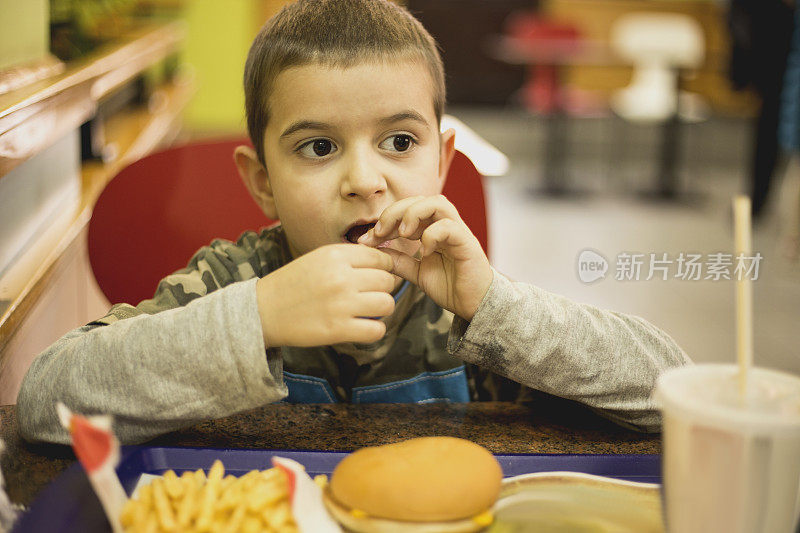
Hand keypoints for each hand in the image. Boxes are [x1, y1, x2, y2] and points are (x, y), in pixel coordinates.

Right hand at [256, 244, 395, 346]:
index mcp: (336, 255)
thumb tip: (386, 262)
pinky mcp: (338, 330)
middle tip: (368, 296)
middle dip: (382, 289)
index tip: (374, 278)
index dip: (383, 269)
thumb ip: (350, 258)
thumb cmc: (294, 284)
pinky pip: (377, 330)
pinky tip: (360, 327)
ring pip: (387, 304)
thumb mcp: (319, 258)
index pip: (381, 258)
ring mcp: (341, 304)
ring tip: (366, 311)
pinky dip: (373, 331)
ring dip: (380, 310)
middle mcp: (341, 277)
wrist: (263, 311)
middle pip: (388, 281)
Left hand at [358, 195, 492, 320]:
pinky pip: (449, 226)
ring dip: (414, 214)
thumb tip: (373, 250)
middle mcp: (445, 225)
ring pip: (437, 203)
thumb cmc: (450, 286)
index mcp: (432, 229)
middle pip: (419, 199)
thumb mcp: (416, 272)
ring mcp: (457, 232)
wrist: (473, 305)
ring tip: (403, 234)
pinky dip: (432, 234)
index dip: (385, 220)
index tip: (367, 239)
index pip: (407, 210)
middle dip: (395, 212)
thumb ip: (398, 260)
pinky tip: (424, 251)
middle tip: (380, 232)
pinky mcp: (467, 243)